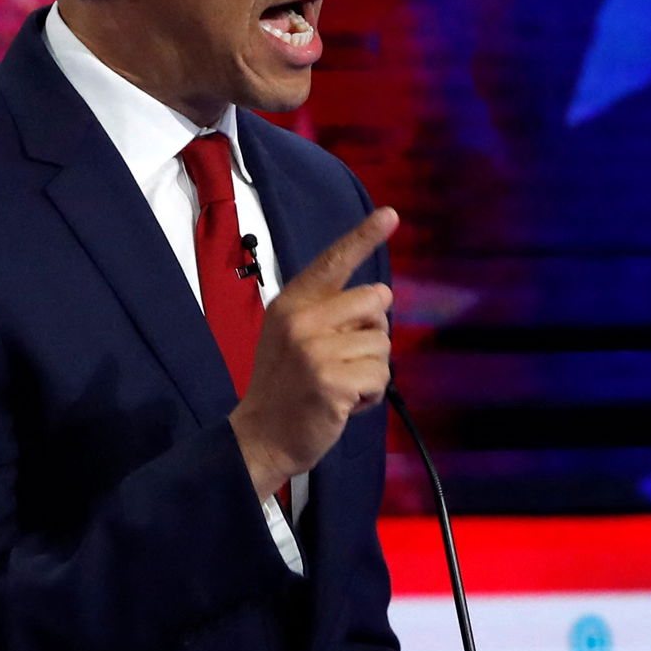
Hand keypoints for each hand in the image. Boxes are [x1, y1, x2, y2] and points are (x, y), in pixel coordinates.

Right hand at [229, 207, 397, 498]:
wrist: (260, 436)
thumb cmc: (286, 385)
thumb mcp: (292, 335)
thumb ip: (328, 311)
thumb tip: (381, 296)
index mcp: (292, 302)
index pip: (334, 262)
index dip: (365, 236)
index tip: (391, 214)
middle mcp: (301, 319)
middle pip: (376, 301)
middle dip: (372, 332)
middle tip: (343, 359)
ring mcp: (314, 350)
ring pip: (383, 343)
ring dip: (371, 370)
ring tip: (338, 385)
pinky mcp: (331, 380)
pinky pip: (381, 376)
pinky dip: (371, 395)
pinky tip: (343, 403)